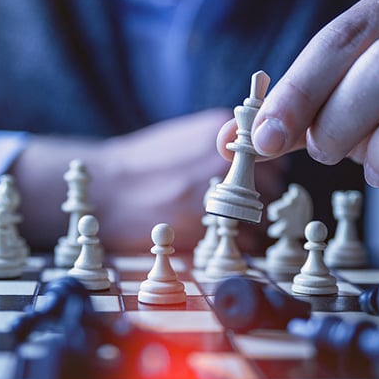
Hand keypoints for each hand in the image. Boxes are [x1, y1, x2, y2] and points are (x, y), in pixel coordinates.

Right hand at [14, 109, 283, 253]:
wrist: (105, 189)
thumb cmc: (140, 166)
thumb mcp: (183, 137)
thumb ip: (220, 145)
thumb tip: (253, 159)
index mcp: (220, 132)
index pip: (273, 155)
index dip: (264, 173)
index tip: (251, 183)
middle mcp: (224, 160)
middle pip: (271, 186)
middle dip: (257, 200)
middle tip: (233, 208)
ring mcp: (217, 192)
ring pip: (260, 216)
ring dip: (249, 225)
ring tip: (222, 225)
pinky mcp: (206, 226)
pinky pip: (245, 241)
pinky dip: (238, 246)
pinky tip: (214, 238)